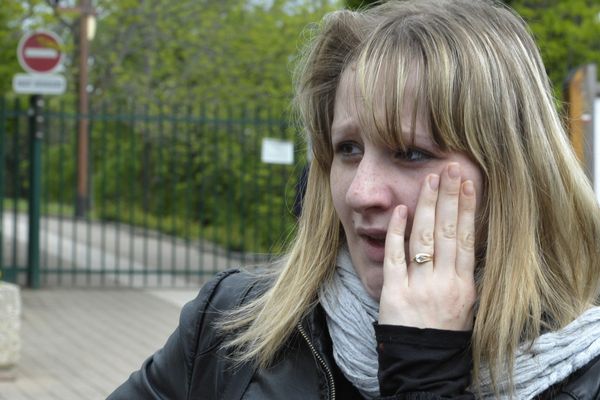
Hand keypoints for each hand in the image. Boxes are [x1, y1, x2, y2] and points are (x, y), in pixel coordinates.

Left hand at [378, 163, 476, 330]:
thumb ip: (461, 270)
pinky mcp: (394, 292)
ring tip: (430, 181)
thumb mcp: (465, 301)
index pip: (465, 238)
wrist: (423, 362)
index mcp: (464, 284)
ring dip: (426, 206)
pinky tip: (401, 211)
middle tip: (449, 169)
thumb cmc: (445, 330)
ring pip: (423, 239)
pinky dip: (397, 232)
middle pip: (446, 232)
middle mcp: (444, 283)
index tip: (467, 183)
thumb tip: (460, 234)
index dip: (467, 208)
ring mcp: (418, 287)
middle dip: (448, 197)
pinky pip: (395, 257)